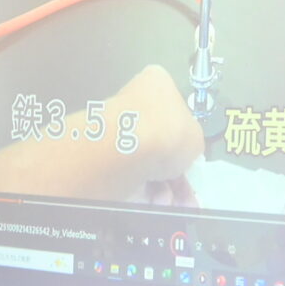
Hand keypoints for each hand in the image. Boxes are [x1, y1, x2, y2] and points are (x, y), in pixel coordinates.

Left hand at [0, 64, 203, 201]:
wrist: (119, 151)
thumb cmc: (162, 133)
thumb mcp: (195, 134)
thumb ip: (193, 141)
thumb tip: (187, 153)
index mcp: (154, 84)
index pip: (174, 111)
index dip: (183, 141)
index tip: (189, 164)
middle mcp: (123, 101)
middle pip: (153, 141)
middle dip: (169, 170)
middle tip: (182, 192)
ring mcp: (105, 127)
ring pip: (138, 162)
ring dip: (155, 184)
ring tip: (164, 201)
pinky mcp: (89, 154)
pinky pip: (121, 175)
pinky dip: (134, 190)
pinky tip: (145, 202)